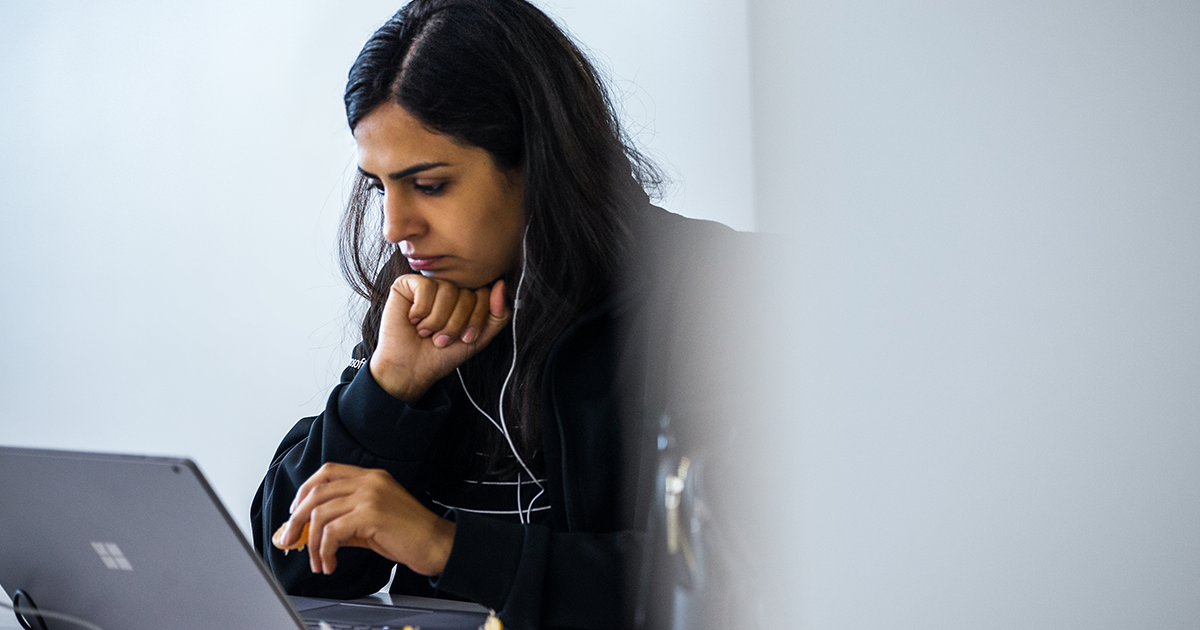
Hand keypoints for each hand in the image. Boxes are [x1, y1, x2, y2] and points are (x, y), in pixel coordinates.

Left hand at [276, 462, 454, 575]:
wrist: (436, 544)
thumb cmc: (409, 535)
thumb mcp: (372, 522)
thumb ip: (345, 520)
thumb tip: (315, 531)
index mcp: (371, 477)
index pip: (328, 471)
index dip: (305, 490)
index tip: (295, 511)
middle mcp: (369, 481)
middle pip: (317, 492)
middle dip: (297, 519)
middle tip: (291, 538)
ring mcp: (370, 496)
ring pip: (321, 514)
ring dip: (312, 543)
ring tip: (318, 561)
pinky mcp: (371, 515)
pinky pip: (332, 531)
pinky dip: (324, 551)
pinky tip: (330, 563)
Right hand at [370, 275, 510, 401]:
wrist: (410, 369)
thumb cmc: (442, 355)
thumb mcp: (479, 338)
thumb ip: (498, 315)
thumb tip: (501, 285)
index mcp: (466, 299)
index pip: (485, 294)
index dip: (476, 319)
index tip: (464, 338)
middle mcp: (449, 288)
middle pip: (467, 294)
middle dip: (456, 324)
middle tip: (441, 338)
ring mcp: (428, 285)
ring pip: (448, 290)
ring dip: (437, 320)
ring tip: (427, 332)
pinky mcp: (406, 284)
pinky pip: (426, 287)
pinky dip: (421, 310)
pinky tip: (413, 320)